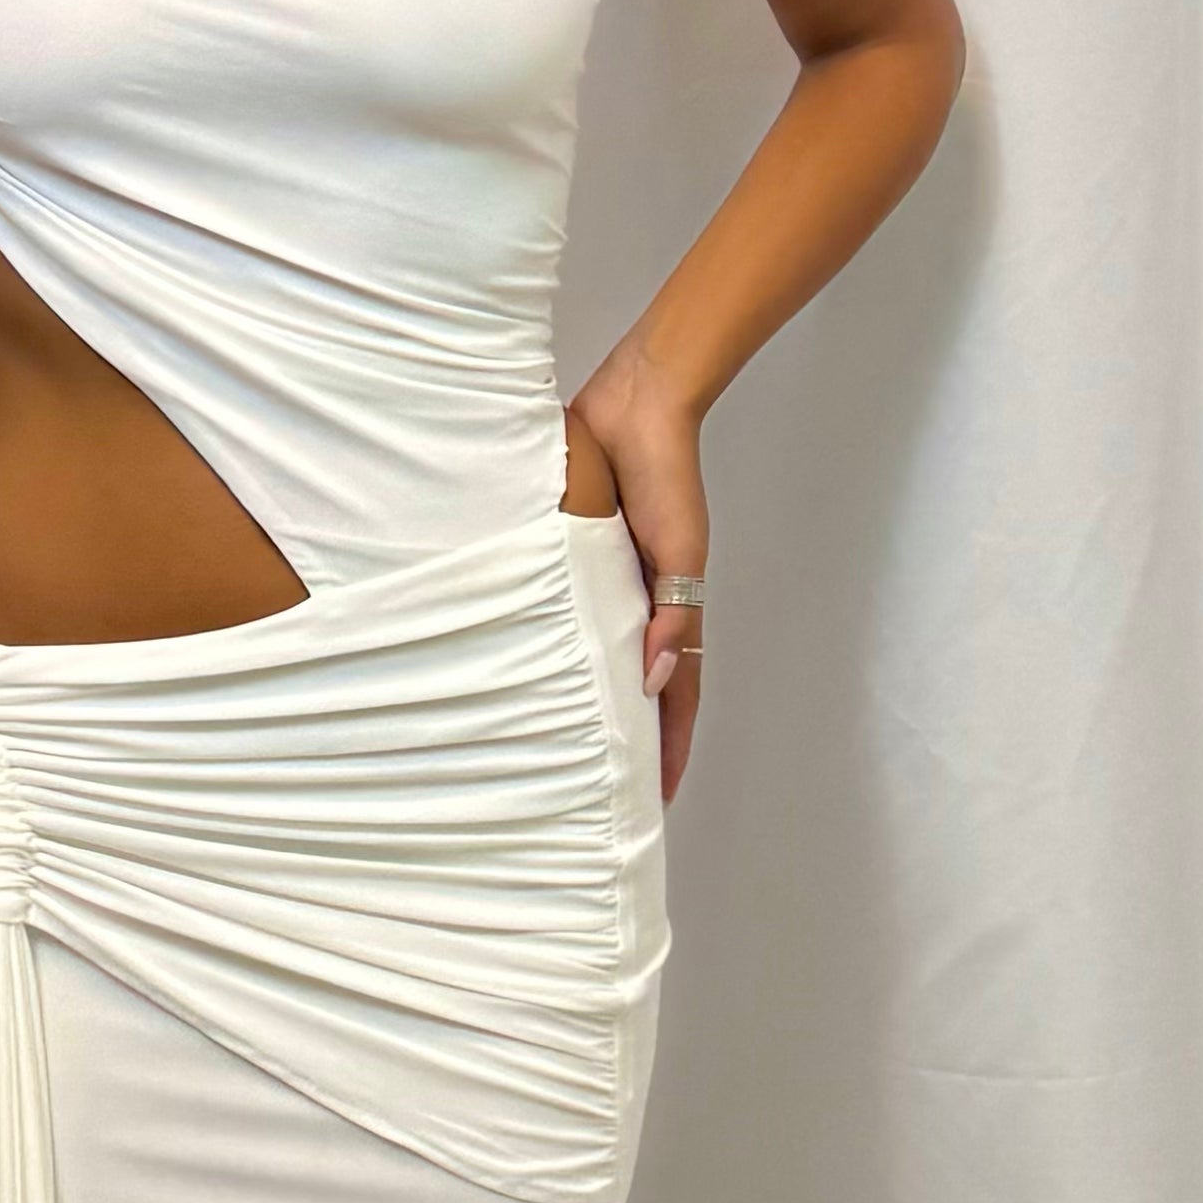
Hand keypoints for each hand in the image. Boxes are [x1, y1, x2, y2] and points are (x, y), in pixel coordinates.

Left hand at [566, 350, 707, 802]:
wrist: (636, 408)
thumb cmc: (665, 476)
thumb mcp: (678, 551)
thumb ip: (669, 612)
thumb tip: (653, 678)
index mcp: (670, 604)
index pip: (673, 692)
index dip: (668, 743)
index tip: (656, 795)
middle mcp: (638, 600)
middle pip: (635, 683)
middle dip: (627, 735)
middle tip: (604, 787)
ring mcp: (605, 578)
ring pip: (596, 652)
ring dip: (588, 695)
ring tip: (561, 744)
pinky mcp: (572, 552)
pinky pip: (561, 608)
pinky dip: (552, 642)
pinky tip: (523, 663)